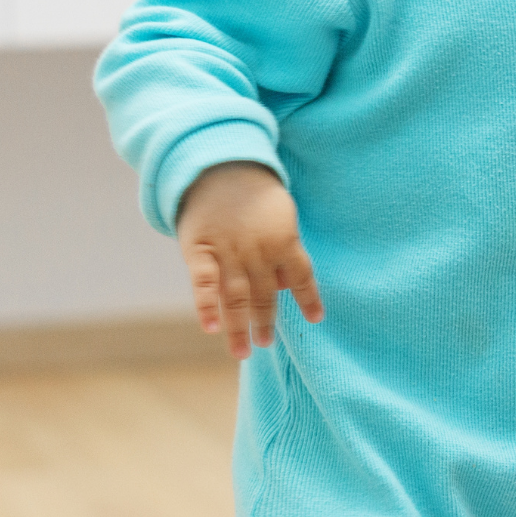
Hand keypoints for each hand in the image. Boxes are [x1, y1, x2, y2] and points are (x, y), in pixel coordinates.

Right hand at [176, 162, 323, 357]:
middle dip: (265, 321)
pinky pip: (202, 282)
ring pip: (235, 296)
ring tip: (242, 350)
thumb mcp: (281, 215)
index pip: (301, 276)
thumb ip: (284, 251)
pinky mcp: (200, 249)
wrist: (219, 165)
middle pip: (264, 294)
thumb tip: (286, 286)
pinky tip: (210, 327)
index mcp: (283, 240)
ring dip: (239, 326)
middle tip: (264, 344)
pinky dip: (206, 305)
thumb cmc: (255, 195)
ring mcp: (228, 251)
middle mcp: (257, 250)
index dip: (309, 298)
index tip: (316, 319)